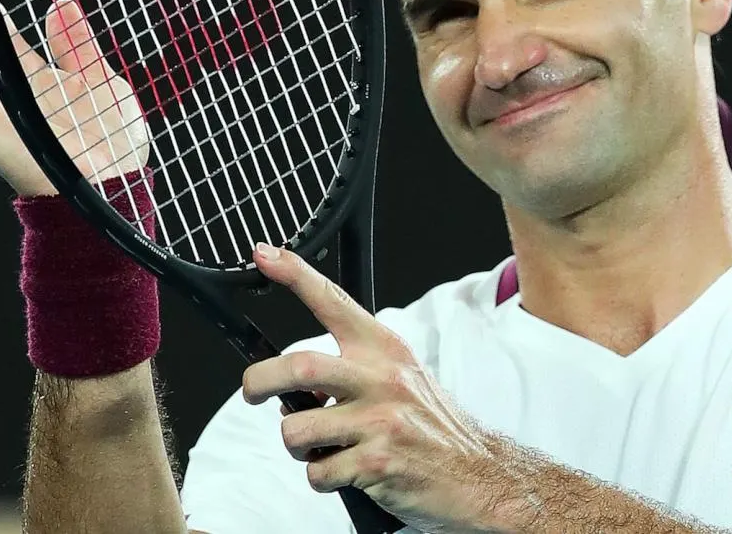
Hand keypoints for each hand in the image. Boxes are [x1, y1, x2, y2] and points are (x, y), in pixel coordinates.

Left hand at [242, 246, 507, 532]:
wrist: (478, 471)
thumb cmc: (431, 426)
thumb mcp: (401, 377)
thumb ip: (353, 369)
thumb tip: (292, 383)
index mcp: (385, 350)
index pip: (334, 301)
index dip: (295, 275)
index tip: (264, 254)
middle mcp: (382, 378)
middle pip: (299, 367)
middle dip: (259, 382)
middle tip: (254, 392)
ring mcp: (381, 421)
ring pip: (297, 429)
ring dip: (298, 446)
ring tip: (323, 448)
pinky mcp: (378, 463)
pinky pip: (318, 473)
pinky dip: (322, 477)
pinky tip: (348, 472)